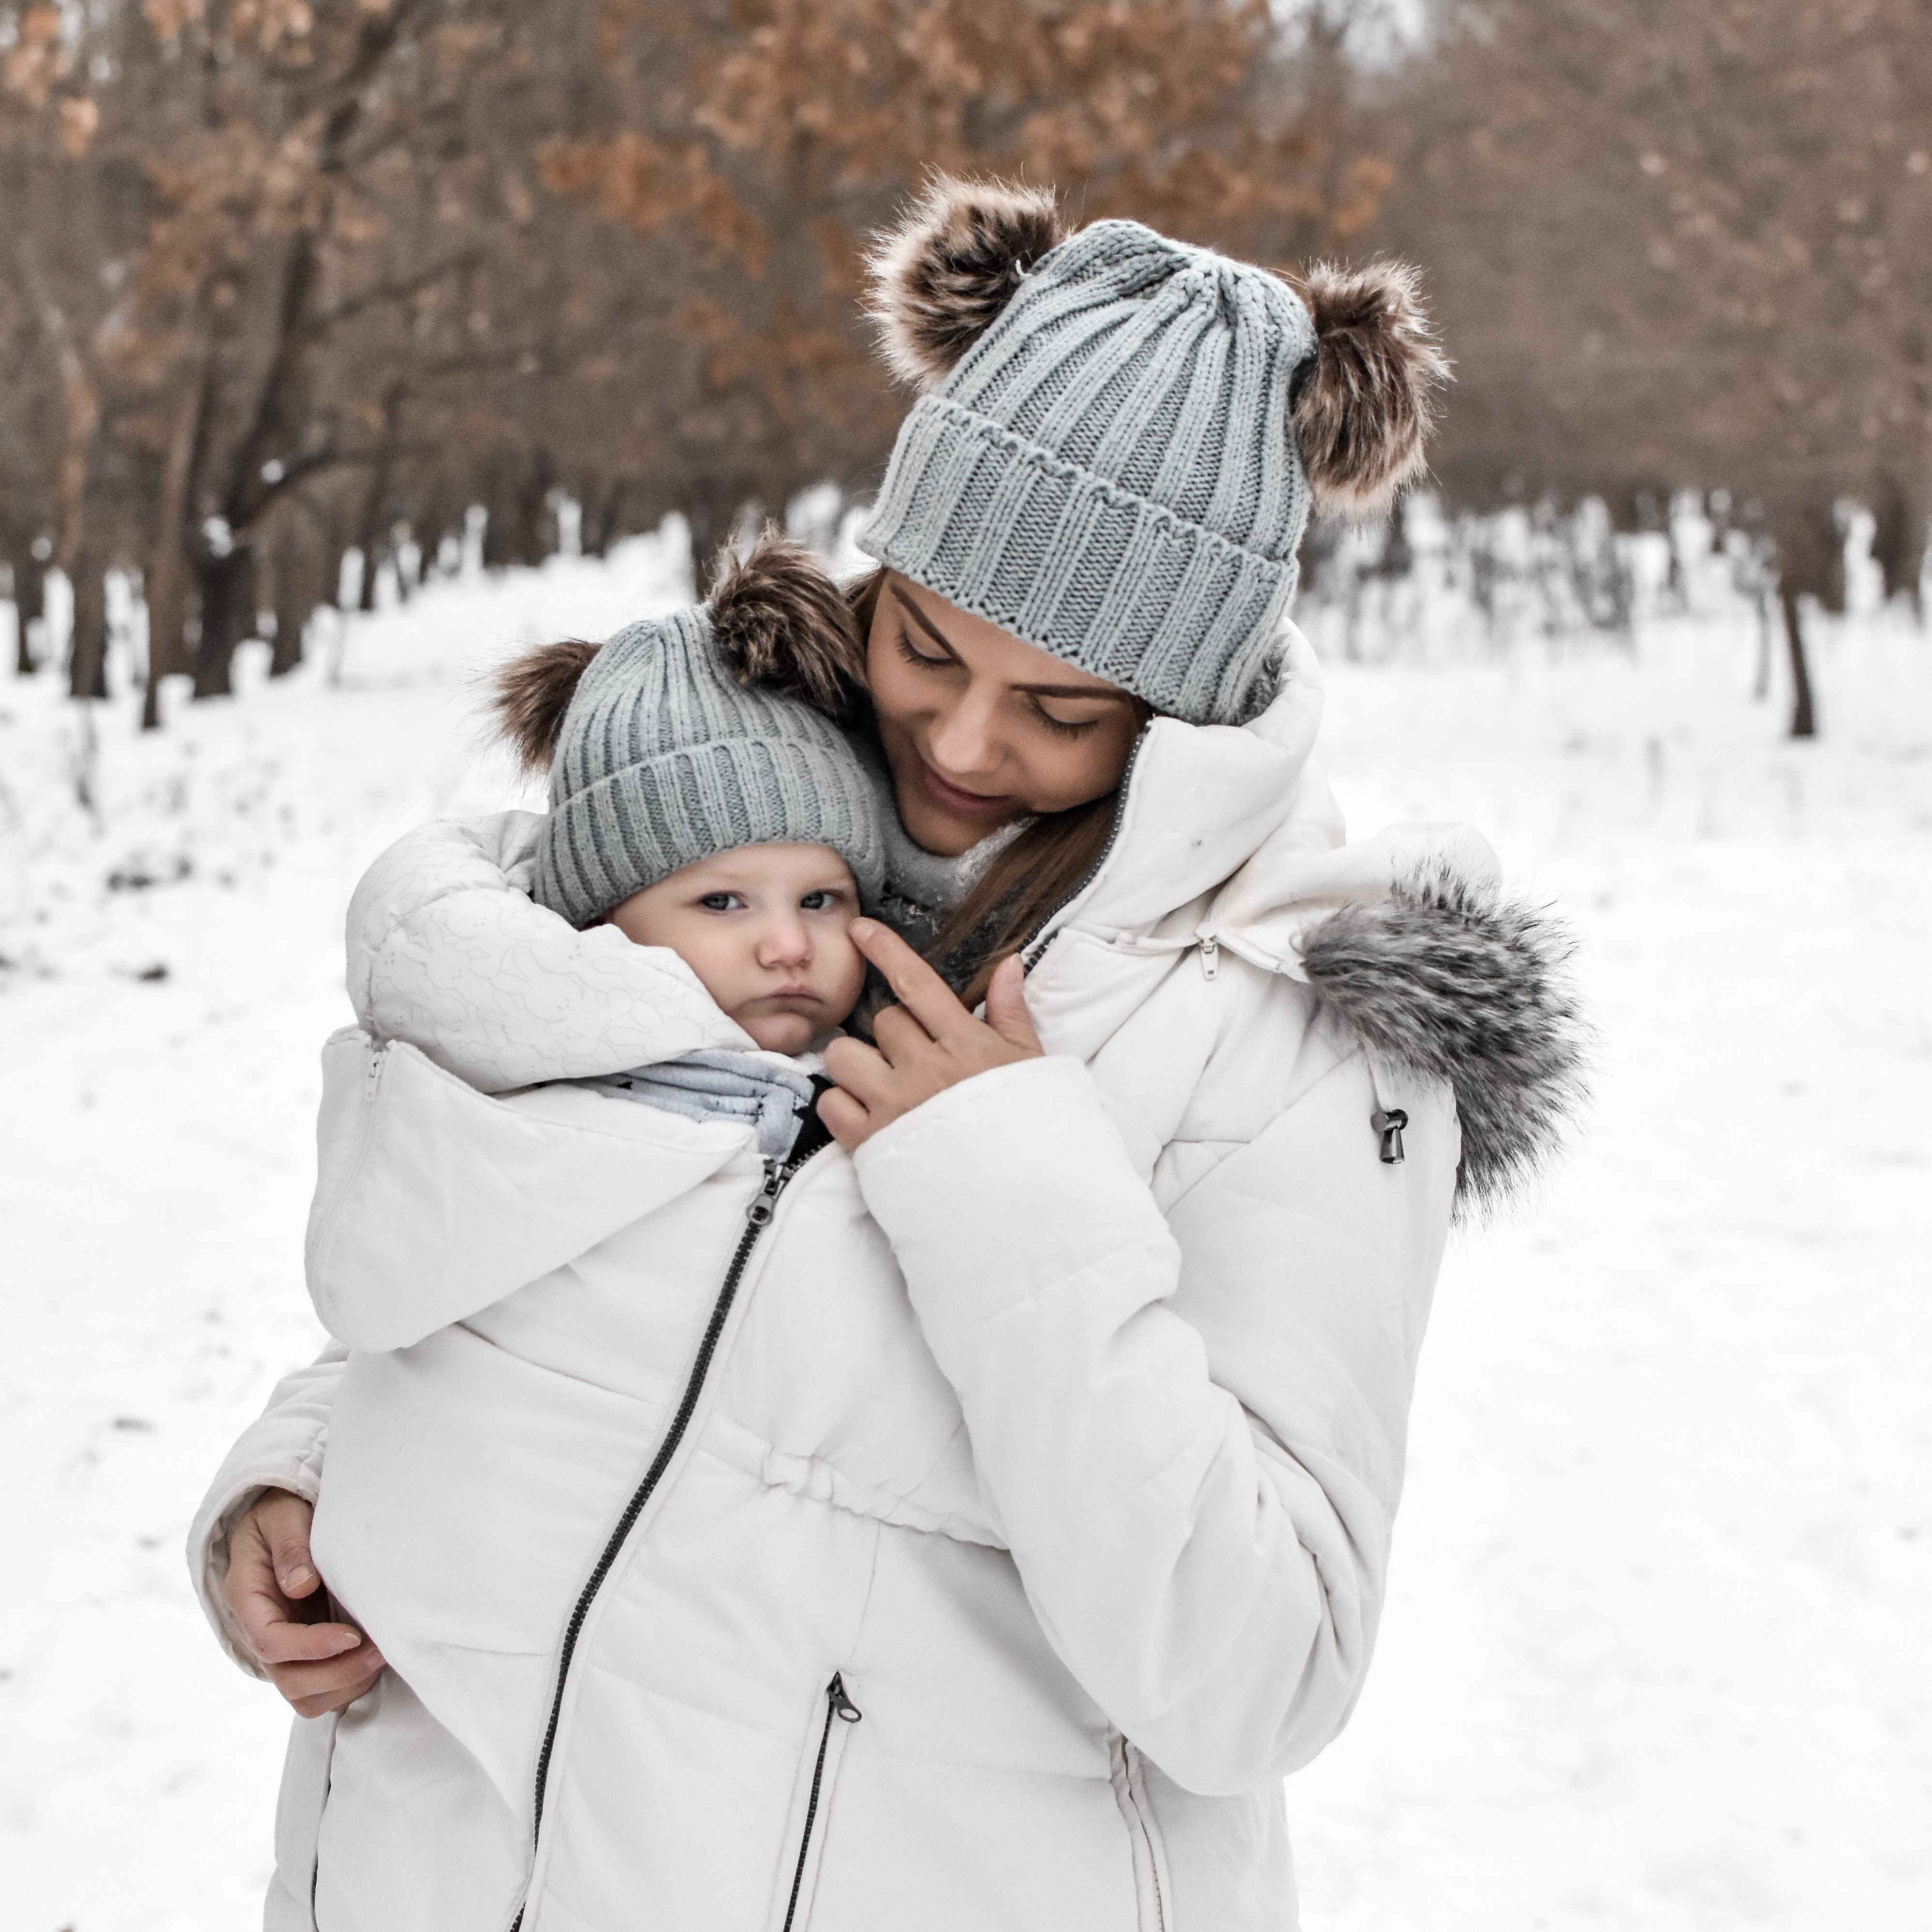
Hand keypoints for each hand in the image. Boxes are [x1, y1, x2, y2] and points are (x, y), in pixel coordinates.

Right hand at [222, 1489, 384, 1717]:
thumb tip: (300, 1585)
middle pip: (288, 1678)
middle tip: (379, 1651)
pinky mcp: (303, 1652)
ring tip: (381, 1656)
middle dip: (336, 1673)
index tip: (353, 1637)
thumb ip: (291, 1545)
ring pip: (304, 1694)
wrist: (280, 1520)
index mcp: (248, 1598)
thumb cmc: (281, 1513)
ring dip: (344, 1685)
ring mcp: (282, 1645)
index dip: (312, 1647)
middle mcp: (260, 1630)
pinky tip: (373, 1659)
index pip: (271, 1641)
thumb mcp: (282, 1515)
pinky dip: (346, 1685)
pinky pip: (319, 1690)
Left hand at [819, 921, 1042, 1149]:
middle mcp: (924, 1069)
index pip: (916, 983)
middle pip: (884, 1020)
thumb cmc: (1030, 1128)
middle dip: (894, 1033)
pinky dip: (841, 1105)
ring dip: (857, 1063)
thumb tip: (1009, 965)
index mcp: (965, 1045)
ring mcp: (894, 1105)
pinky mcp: (872, 1143)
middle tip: (915, 1058)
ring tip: (881, 1081)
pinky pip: (831, 1104)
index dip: (885, 950)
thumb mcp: (1030, 1065)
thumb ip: (1011, 1013)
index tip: (860, 929)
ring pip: (845, 1056)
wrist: (1024, 1195)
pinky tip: (866, 1114)